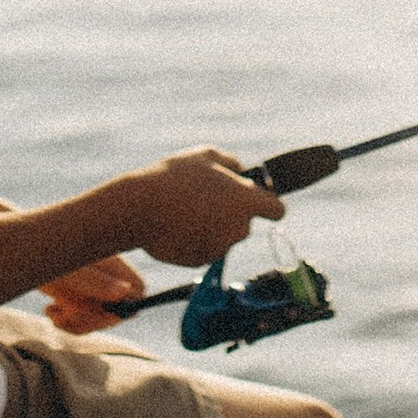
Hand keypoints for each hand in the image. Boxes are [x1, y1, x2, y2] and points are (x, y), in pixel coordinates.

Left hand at [41, 255, 143, 334]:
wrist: (1, 242)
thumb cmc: (33, 249)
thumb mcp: (63, 266)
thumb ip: (95, 280)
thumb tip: (126, 292)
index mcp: (109, 261)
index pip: (135, 291)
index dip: (121, 308)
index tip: (96, 314)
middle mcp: (101, 271)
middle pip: (116, 307)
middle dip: (93, 320)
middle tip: (67, 320)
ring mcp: (86, 281)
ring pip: (96, 314)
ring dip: (77, 322)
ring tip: (52, 315)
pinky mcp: (70, 288)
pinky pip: (78, 314)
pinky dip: (65, 319)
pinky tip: (48, 310)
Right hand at [128, 148, 283, 267]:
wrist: (140, 209)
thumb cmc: (174, 178)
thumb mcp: (205, 155)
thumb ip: (231, 162)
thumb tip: (240, 170)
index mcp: (246, 201)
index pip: (277, 209)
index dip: (268, 204)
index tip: (256, 200)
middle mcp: (239, 228)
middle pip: (245, 224)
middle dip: (230, 214)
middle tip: (203, 198)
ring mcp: (220, 248)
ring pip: (223, 237)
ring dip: (210, 227)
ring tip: (183, 210)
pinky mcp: (201, 261)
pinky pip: (203, 249)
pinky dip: (194, 240)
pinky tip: (174, 226)